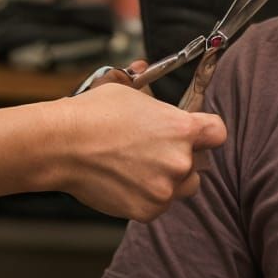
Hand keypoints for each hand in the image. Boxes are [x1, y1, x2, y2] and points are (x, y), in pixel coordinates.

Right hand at [53, 81, 225, 219]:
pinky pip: (157, 205)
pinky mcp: (148, 209)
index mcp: (183, 128)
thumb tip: (143, 67)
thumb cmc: (91, 115)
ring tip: (137, 168)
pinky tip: (124, 182)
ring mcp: (165, 188)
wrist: (61, 145)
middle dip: (182, 159)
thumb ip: (147, 91)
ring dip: (167, 181)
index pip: (217, 133)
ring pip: (181, 188)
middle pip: (200, 164)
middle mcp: (180, 160)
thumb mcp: (126, 90)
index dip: (206, 134)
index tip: (196, 135)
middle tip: (154, 153)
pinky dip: (145, 197)